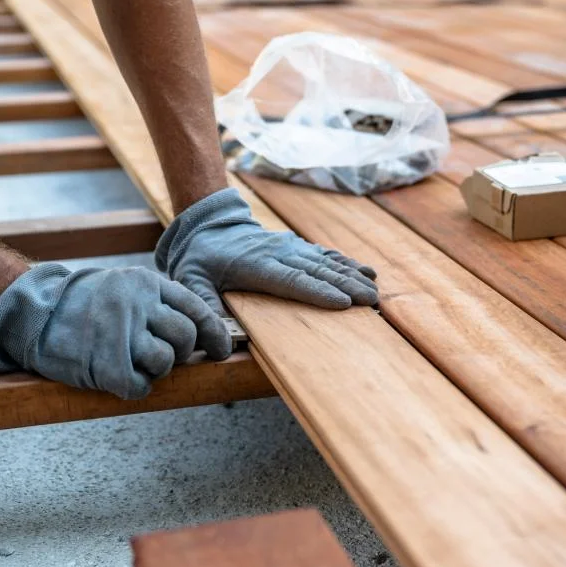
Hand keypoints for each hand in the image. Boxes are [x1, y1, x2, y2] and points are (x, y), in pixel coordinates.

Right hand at [0, 263, 231, 398]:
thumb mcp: (123, 287)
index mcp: (146, 283)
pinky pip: (140, 386)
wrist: (34, 311)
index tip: (222, 350)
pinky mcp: (107, 364)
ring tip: (132, 360)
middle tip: (163, 355)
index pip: (196, 309)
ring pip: (166, 362)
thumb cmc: (83, 304)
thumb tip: (199, 334)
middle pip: (186, 337)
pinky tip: (118, 376)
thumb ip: (157, 303)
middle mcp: (138, 305)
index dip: (214, 334)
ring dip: (155, 368)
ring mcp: (122, 334)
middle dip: (182, 352)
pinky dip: (134, 386)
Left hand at [155, 188, 377, 313]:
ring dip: (352, 275)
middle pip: (317, 272)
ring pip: (326, 262)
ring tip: (375, 289)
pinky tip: (367, 271)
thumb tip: (217, 341)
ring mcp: (290, 247)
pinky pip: (325, 254)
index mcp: (256, 266)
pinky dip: (347, 262)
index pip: (292, 281)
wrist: (208, 225)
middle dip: (346, 285)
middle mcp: (279, 254)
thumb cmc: (200, 259)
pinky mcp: (296, 246)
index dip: (318, 292)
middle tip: (370, 300)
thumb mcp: (190, 280)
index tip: (342, 302)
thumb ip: (203, 306)